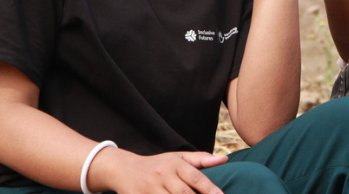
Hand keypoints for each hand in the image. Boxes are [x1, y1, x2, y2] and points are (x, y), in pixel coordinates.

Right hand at [99, 150, 227, 193]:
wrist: (124, 169)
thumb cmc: (158, 165)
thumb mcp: (178, 158)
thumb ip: (201, 160)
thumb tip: (224, 159)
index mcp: (175, 164)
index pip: (196, 177)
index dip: (210, 189)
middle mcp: (162, 175)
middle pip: (184, 193)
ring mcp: (149, 189)